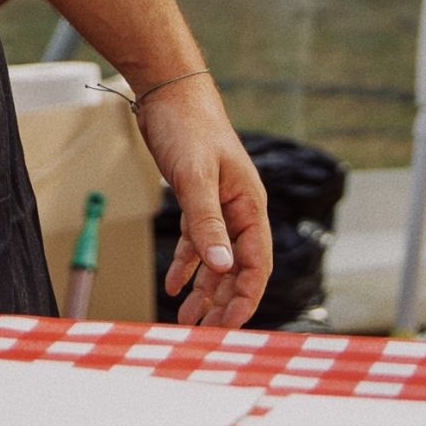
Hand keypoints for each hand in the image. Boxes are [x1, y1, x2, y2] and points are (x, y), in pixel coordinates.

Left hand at [138, 75, 270, 328]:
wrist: (170, 92)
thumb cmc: (188, 128)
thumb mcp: (195, 177)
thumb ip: (207, 222)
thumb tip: (222, 268)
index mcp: (250, 207)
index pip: (256, 264)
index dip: (245, 297)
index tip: (229, 326)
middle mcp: (239, 211)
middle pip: (237, 268)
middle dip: (223, 302)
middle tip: (206, 334)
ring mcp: (219, 206)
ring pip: (216, 259)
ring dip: (204, 290)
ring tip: (188, 321)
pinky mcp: (196, 199)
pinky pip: (196, 242)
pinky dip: (187, 265)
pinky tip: (176, 287)